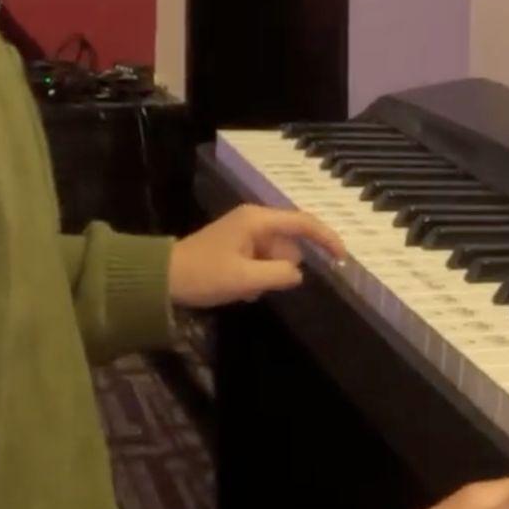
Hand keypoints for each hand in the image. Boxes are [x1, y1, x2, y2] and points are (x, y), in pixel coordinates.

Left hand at [167, 205, 347, 307]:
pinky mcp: (238, 246)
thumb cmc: (205, 275)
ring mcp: (245, 233)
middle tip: (259, 285)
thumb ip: (279, 274)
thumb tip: (298, 273)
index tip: (343, 258)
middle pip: (289, 243)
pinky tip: (238, 289)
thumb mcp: (246, 278)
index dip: (326, 238)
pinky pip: (262, 262)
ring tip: (243, 288)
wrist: (165, 278)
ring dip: (267, 276)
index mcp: (258, 219)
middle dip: (282, 268)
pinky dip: (256, 277)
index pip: (303, 222)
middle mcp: (254, 220)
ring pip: (276, 256)